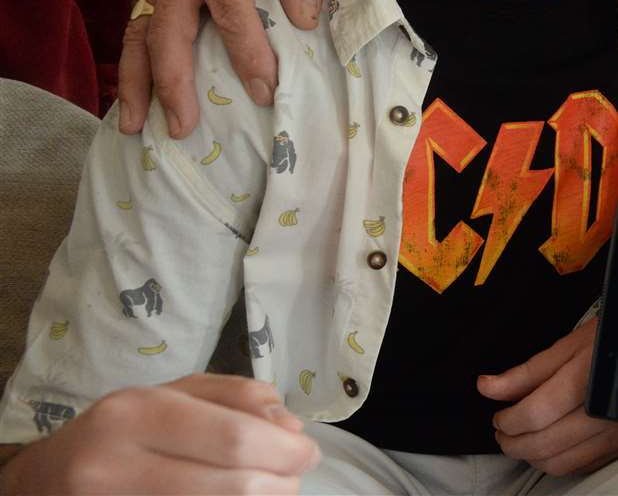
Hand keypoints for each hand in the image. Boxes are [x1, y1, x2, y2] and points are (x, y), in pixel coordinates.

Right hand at [0, 374, 318, 493]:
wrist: (46, 481)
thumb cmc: (120, 431)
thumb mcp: (171, 395)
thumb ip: (234, 399)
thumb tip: (290, 425)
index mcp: (137, 412)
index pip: (234, 438)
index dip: (285, 451)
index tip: (308, 452)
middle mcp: (117, 463)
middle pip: (232, 483)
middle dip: (281, 482)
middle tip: (296, 477)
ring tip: (274, 490)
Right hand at [117, 0, 325, 139]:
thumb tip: (303, 22)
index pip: (230, 13)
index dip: (248, 54)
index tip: (264, 90)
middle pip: (168, 35)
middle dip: (172, 85)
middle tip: (183, 128)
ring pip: (141, 38)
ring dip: (135, 84)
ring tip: (134, 127)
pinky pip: (141, 32)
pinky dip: (134, 67)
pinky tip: (135, 99)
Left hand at [481, 318, 617, 474]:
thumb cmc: (617, 337)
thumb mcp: (572, 344)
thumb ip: (528, 371)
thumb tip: (487, 387)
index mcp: (589, 379)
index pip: (535, 414)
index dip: (508, 419)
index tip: (498, 414)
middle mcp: (605, 413)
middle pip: (544, 444)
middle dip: (512, 442)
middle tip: (502, 429)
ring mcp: (617, 433)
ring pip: (560, 463)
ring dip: (532, 456)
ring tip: (521, 438)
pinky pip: (581, 466)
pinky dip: (557, 461)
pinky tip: (549, 446)